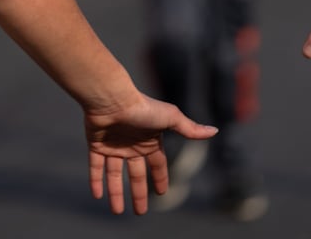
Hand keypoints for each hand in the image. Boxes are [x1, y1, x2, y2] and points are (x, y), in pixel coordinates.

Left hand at [84, 92, 217, 213]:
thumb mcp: (171, 118)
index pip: (157, 164)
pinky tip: (97, 195)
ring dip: (115, 192)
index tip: (161, 193)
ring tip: (116, 211)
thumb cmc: (142, 107)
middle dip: (138, 193)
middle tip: (140, 212)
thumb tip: (215, 131)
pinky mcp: (96, 144)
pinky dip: (96, 180)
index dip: (159, 178)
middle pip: (136, 174)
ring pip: (115, 174)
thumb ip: (190, 128)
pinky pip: (95, 166)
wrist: (111, 98)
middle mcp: (131, 144)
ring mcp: (113, 145)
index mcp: (149, 140)